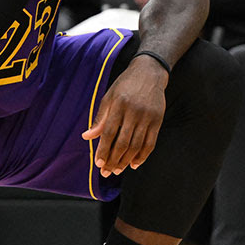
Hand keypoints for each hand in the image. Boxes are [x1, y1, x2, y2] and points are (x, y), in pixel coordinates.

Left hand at [82, 55, 167, 176]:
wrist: (150, 72)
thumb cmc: (125, 85)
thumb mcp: (109, 97)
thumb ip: (99, 118)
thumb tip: (86, 137)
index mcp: (118, 105)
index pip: (109, 133)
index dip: (103, 150)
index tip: (98, 163)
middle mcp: (133, 112)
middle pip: (123, 142)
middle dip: (113, 160)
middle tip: (106, 172)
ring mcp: (147, 117)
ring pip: (136, 145)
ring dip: (126, 161)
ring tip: (118, 170)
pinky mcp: (158, 120)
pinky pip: (150, 143)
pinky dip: (142, 156)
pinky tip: (134, 164)